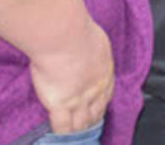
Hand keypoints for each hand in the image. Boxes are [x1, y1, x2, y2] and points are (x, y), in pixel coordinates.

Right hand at [29, 15, 113, 134]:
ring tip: (75, 139)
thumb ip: (91, 48)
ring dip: (78, 131)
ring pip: (81, 124)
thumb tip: (86, 45)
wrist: (65, 37)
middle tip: (88, 130)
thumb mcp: (94, 39)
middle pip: (95, 113)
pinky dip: (61, 135)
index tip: (97, 111)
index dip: (101, 106)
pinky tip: (58, 138)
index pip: (106, 96)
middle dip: (92, 122)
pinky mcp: (60, 105)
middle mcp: (95, 91)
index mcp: (105, 73)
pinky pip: (62, 127)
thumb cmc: (78, 30)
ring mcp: (78, 100)